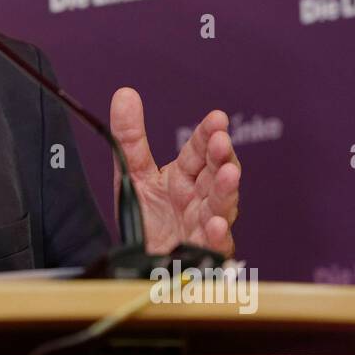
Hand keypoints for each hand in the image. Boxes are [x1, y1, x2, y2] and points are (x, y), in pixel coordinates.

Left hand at [109, 87, 239, 256]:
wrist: (140, 261)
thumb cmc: (147, 216)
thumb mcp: (132, 172)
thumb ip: (130, 136)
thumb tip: (124, 93)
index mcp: (185, 176)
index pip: (200, 150)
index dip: (208, 134)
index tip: (216, 118)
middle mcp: (200, 197)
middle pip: (216, 174)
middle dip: (221, 157)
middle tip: (221, 140)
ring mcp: (205, 225)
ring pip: (221, 205)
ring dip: (227, 190)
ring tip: (230, 174)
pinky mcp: (203, 254)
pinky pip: (215, 246)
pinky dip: (218, 235)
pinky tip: (216, 225)